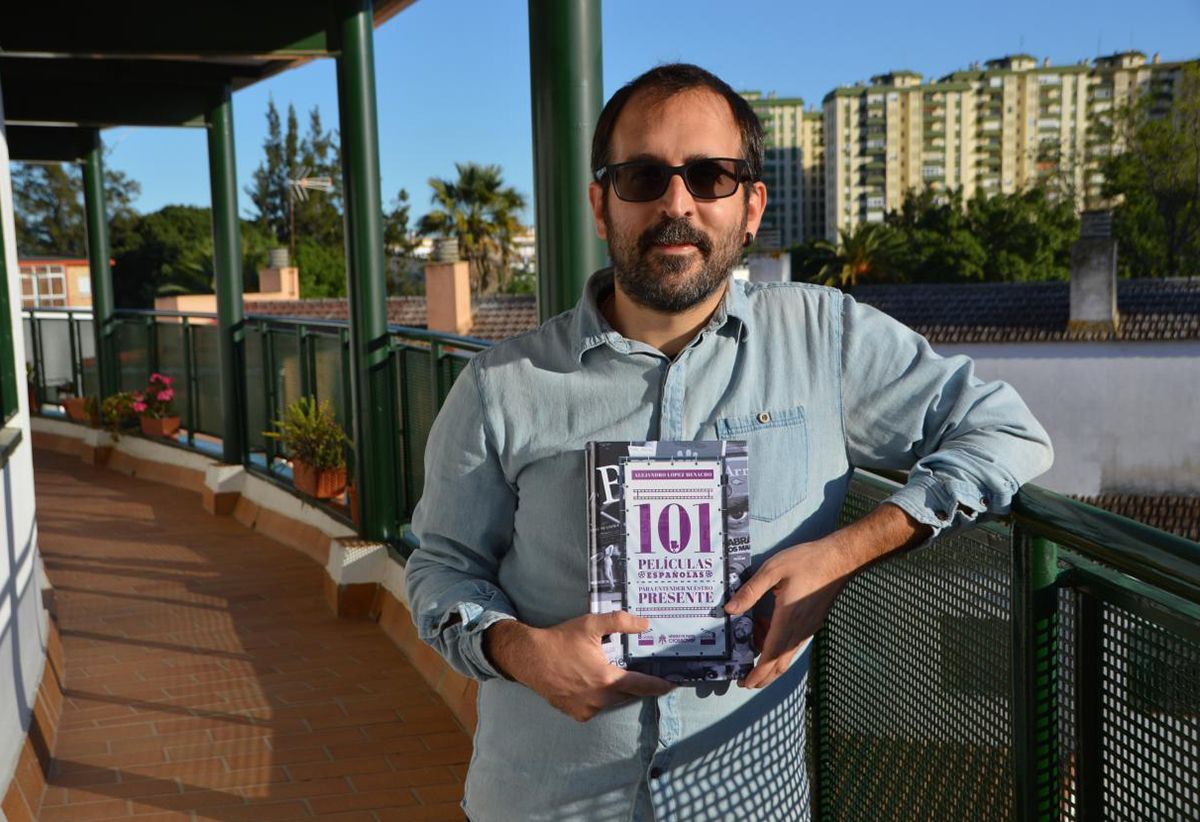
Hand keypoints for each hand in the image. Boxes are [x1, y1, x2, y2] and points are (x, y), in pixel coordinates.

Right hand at [484, 612, 675, 721]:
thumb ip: (620, 622)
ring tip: (613, 677)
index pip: (641, 685)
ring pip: (611, 702)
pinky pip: (595, 707)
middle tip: (641, 675)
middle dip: (634, 685)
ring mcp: (587, 709)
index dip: (658, 686)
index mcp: (607, 679)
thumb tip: (645, 624)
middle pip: (627, 694)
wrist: (529, 659)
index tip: (672, 685)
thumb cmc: (560, 640)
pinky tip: (592, 684)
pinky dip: (599, 698)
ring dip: (616, 691)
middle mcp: (600, 699)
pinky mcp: (576, 714)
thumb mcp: (590, 625)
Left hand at [725, 535, 852, 688]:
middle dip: (763, 676)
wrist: (840, 559)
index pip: (770, 656)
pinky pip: (793, 643)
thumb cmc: (807, 561)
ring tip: (751, 643)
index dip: (757, 673)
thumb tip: (730, 610)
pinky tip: (768, 628)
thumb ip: (750, 591)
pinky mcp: (812, 623)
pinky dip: (779, 646)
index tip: (745, 683)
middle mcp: (799, 630)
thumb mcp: (773, 570)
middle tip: (746, 680)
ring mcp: (808, 628)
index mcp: (787, 619)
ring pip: (787, 655)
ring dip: (769, 659)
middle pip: (779, 664)